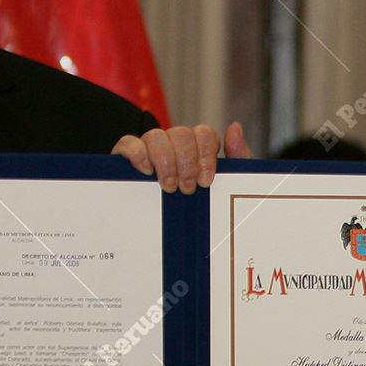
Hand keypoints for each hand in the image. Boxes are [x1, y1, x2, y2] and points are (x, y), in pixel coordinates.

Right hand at [112, 121, 252, 192]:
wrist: (178, 237)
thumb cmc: (202, 206)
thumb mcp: (225, 185)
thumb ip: (237, 157)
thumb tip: (234, 127)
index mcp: (197, 148)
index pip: (204, 134)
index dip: (205, 155)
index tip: (205, 180)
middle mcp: (174, 144)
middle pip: (180, 133)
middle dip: (186, 163)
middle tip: (187, 189)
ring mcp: (150, 149)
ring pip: (156, 135)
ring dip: (165, 161)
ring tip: (168, 186)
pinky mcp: (127, 157)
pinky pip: (128, 142)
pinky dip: (137, 152)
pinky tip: (146, 170)